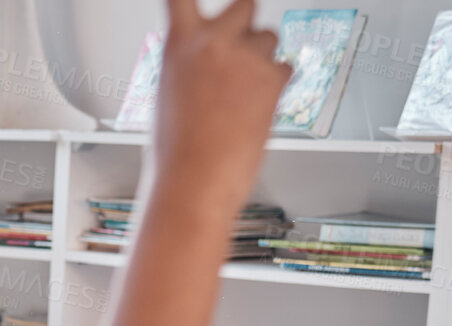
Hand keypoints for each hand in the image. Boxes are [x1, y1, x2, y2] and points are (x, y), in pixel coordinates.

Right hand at [154, 0, 292, 210]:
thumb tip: (205, 63)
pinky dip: (276, 83)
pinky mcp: (272, 80)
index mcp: (179, 44)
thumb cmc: (175, 152)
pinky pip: (284, 67)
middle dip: (246, 20)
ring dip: (261, 56)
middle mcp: (214, 43)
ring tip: (245, 91)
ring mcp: (246, 59)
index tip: (196, 3)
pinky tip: (258, 106)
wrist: (193, 182)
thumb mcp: (167, 95)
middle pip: (245, 3)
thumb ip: (190, 66)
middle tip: (241, 43)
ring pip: (269, 37)